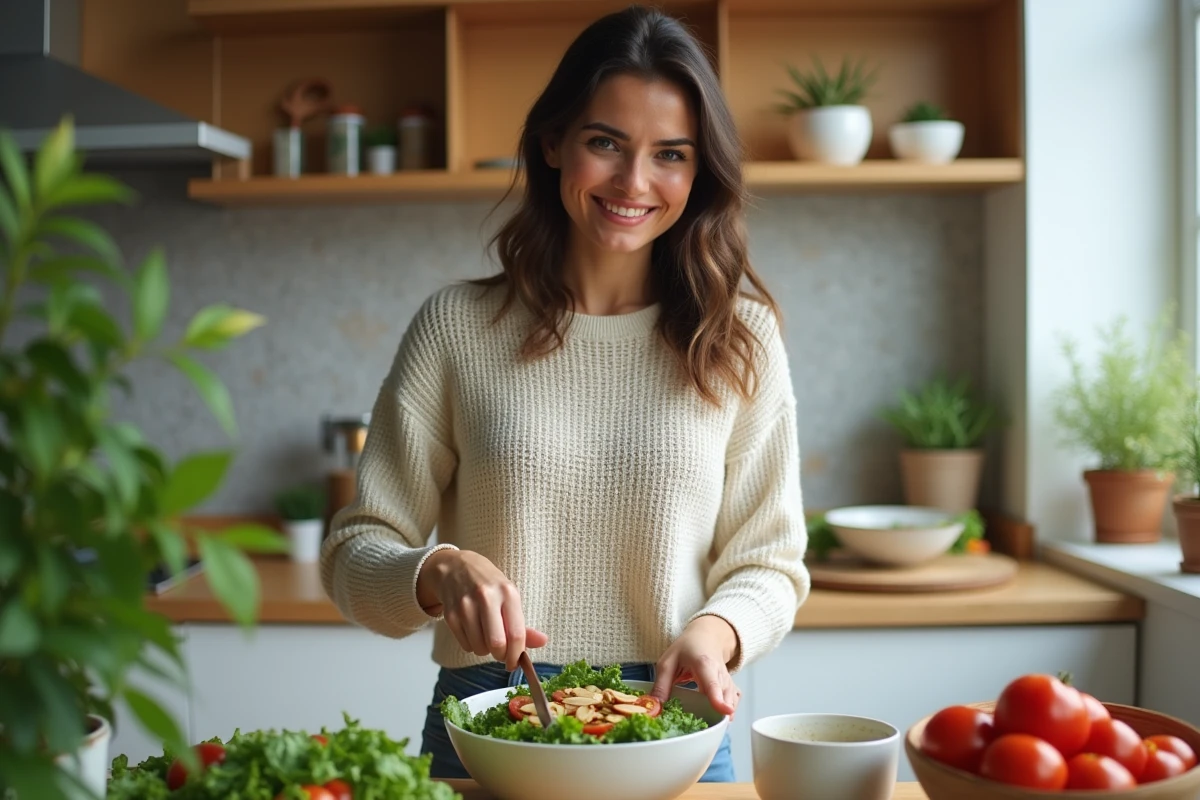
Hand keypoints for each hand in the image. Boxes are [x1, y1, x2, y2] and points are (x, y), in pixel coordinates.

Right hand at [416, 549, 548, 670]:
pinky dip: (471, 646)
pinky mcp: (450, 614)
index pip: (516, 634)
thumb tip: (542, 641)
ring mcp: (466, 606)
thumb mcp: (509, 596)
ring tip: (486, 636)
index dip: (516, 655)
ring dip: (485, 651)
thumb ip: (523, 623)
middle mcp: (486, 597)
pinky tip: (473, 631)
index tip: (515, 663)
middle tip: (501, 653)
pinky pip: (465, 645)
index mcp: (508, 592)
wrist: (455, 568)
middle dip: (501, 655)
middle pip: (497, 644)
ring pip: (479, 648)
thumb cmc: (488, 584)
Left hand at [650, 615, 741, 716]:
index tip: (725, 712)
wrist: (706, 637)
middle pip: (724, 696)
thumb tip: (654, 708)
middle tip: (706, 726)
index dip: (718, 699)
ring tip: (710, 724)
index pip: (712, 683)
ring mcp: (728, 680)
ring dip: (723, 714)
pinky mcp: (731, 687)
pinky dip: (727, 710)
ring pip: (731, 701)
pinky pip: (733, 701)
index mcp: (704, 664)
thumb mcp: (667, 662)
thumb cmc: (686, 648)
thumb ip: (661, 685)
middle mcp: (720, 673)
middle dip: (719, 713)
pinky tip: (717, 716)